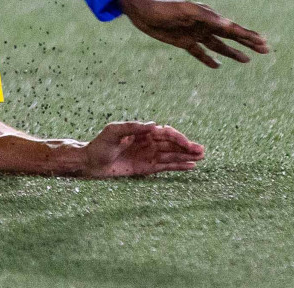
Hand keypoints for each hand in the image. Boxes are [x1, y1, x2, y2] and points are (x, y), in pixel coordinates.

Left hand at [80, 121, 204, 177]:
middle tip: (202, 151)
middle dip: (187, 147)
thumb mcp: (113, 132)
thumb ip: (132, 127)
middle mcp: (147, 143)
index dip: (177, 138)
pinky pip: (165, 166)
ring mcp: (147, 155)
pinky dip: (178, 166)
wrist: (90, 163)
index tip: (186, 144)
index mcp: (141, 132)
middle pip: (171, 144)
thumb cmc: (100, 145)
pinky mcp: (146, 168)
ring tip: (202, 157)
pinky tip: (191, 166)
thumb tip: (154, 125)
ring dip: (186, 156)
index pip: (164, 133)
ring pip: (171, 155)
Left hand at [117, 0, 269, 67]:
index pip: (233, 29)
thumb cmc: (164, 6)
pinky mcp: (182, 41)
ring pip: (219, 46)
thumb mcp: (186, 9)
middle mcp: (204, 26)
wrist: (142, 9)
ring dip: (232, 53)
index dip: (248, 36)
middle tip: (265, 50)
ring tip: (247, 60)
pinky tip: (217, 66)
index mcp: (208, 17)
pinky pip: (199, 52)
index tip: (264, 43)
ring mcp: (194, 34)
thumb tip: (228, 24)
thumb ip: (207, 17)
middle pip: (230, 37)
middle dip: (247, 44)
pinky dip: (209, 59)